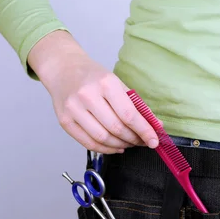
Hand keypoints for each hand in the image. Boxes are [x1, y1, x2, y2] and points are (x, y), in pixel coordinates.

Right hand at [28, 31, 158, 153]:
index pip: (129, 115)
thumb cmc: (94, 77)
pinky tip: (116, 146)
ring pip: (103, 138)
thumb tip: (156, 126)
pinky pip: (89, 143)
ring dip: (121, 145)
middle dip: (133, 139)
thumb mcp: (118, 85)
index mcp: (105, 83)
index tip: (154, 141)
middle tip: (142, 141)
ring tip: (129, 143)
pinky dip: (106, 149)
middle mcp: (87, 95)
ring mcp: (74, 109)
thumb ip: (138, 106)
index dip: (144, 131)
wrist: (63, 69)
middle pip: (116, 128)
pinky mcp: (65, 121)